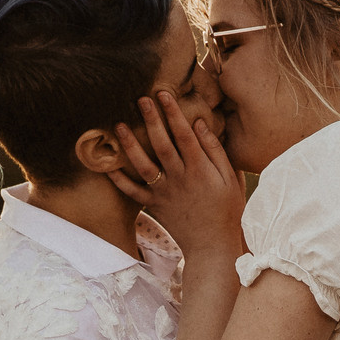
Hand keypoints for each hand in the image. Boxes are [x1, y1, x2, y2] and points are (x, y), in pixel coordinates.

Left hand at [111, 90, 246, 255]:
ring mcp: (164, 192)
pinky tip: (108, 165)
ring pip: (143, 165)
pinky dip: (119, 180)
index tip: (164, 94)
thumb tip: (199, 124)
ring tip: (118, 126)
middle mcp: (179, 178)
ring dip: (130, 144)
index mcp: (200, 169)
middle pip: (162, 144)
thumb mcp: (231, 179)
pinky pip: (133, 192)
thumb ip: (216, 151)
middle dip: (151, 120)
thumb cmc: (227, 211)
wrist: (212, 246)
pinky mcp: (154, 205)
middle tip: (140, 99)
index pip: (185, 134)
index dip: (174, 113)